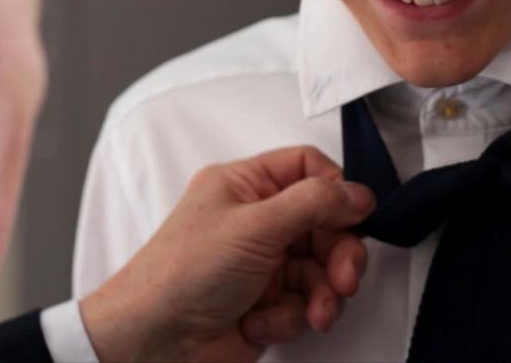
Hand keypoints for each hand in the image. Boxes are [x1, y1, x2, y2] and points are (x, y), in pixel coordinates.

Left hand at [79, 145, 375, 361]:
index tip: (357, 216)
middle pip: (323, 224)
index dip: (336, 191)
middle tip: (344, 278)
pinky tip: (260, 323)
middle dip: (339, 255)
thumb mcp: (254, 225)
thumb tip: (357, 192)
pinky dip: (289, 318)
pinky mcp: (264, 303)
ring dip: (321, 295)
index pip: (306, 169)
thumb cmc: (182, 274)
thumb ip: (313, 204)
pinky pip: (302, 304)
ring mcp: (260, 263)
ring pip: (320, 270)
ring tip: (314, 313)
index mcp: (244, 186)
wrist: (154, 341)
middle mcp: (254, 220)